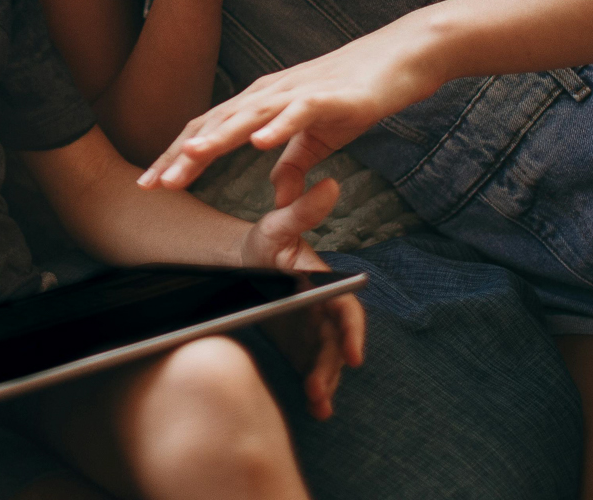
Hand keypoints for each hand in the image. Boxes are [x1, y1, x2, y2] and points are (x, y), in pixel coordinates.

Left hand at [140, 20, 442, 192]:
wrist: (403, 57)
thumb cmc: (358, 93)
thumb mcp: (321, 137)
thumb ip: (295, 163)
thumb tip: (278, 194)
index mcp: (261, 102)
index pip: (209, 129)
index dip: (177, 157)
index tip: (152, 184)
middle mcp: (270, 93)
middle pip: (217, 123)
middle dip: (182, 155)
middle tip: (152, 184)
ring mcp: (298, 91)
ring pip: (249, 115)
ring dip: (219, 138)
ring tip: (190, 158)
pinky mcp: (331, 95)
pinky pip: (300, 111)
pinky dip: (279, 127)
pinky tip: (260, 143)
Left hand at [239, 172, 365, 419]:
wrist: (239, 266)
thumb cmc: (262, 244)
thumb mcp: (276, 226)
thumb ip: (301, 211)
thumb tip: (331, 183)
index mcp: (324, 283)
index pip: (344, 308)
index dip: (351, 331)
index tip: (353, 355)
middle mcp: (324, 310)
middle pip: (335, 343)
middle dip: (332, 368)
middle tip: (318, 390)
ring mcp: (313, 331)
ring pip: (327, 361)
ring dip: (326, 383)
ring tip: (318, 405)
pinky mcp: (300, 348)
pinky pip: (312, 371)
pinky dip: (317, 390)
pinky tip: (316, 409)